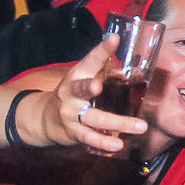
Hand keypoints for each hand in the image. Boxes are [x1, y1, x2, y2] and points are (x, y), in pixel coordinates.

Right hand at [39, 35, 147, 153]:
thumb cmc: (76, 93)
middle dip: (88, 87)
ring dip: (117, 123)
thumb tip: (137, 69)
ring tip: (139, 127)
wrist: (45, 118)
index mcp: (78, 75)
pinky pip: (90, 138)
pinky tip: (119, 145)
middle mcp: (71, 92)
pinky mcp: (72, 132)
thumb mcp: (86, 78)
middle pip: (81, 89)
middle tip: (99, 86)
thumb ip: (108, 73)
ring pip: (93, 118)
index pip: (90, 60)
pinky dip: (104, 142)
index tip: (114, 39)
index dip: (102, 50)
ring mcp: (70, 113)